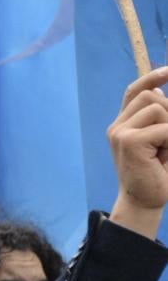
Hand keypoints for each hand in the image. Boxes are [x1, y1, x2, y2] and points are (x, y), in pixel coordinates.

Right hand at [108, 67, 167, 238]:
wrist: (144, 202)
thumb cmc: (157, 174)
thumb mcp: (160, 141)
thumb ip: (158, 119)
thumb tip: (162, 92)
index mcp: (123, 125)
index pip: (134, 91)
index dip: (152, 77)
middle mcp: (118, 127)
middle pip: (150, 96)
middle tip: (167, 143)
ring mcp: (120, 133)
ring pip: (158, 107)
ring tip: (165, 151)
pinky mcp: (129, 141)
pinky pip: (163, 127)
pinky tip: (163, 157)